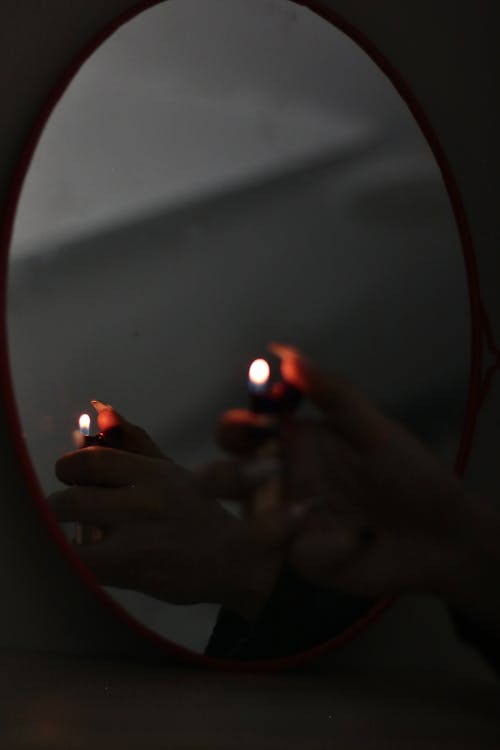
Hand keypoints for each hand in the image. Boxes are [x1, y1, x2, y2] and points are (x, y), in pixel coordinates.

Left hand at [49, 409, 282, 620]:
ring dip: (59, 533)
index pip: (92, 460)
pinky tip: (79, 558)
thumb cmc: (198, 516)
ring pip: (70, 532)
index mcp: (154, 474)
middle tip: (64, 508)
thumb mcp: (172, 473)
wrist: (234, 562)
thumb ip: (135, 443)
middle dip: (59, 504)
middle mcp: (145, 502)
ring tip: (69, 535)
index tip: (68, 474)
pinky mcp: (131, 570)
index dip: (69, 466)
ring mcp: (137, 539)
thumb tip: (103, 410)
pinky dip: (70, 559)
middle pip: (74, 497)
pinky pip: (79, 563)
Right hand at [216, 344, 499, 626]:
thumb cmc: (409, 473)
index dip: (236, 425)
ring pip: (247, 520)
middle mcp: (282, 481)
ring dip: (267, 514)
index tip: (258, 421)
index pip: (242, 431)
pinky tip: (356, 540)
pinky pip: (294, 552)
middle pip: (225, 478)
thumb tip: (281, 351)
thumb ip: (328, 390)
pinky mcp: (306, 560)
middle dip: (228, 473)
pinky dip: (324, 545)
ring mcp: (289, 524)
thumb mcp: (371, 426)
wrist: (443, 532)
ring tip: (309, 509)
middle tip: (270, 468)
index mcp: (294, 444)